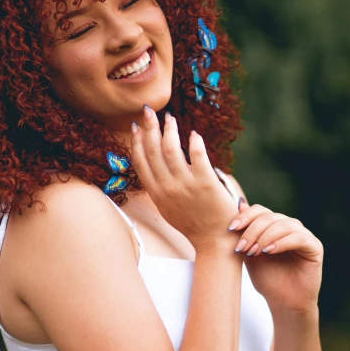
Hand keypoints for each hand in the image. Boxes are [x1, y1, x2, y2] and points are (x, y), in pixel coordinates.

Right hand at [131, 106, 237, 249]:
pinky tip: (193, 134)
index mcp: (156, 193)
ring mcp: (186, 185)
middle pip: (153, 150)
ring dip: (169, 129)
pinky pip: (196, 155)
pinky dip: (193, 142)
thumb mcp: (167, 208)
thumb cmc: (192, 224)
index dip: (136, 141)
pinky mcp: (205, 182)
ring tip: (170, 118)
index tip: (134, 126)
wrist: (214, 240)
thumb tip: (154, 167)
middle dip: (149, 127)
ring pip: (171, 149)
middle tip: (148, 110)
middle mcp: (167, 188)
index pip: (140, 162)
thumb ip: (158, 188)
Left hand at [228, 199, 323, 312]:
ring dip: (265, 237)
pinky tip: (269, 251)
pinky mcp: (314, 246)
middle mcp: (289, 226)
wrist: (283, 302)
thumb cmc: (267, 279)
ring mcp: (303, 235)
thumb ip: (245, 232)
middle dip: (252, 231)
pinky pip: (298, 237)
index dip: (245, 217)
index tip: (230, 229)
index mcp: (273, 226)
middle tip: (242, 248)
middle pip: (269, 217)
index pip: (260, 211)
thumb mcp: (249, 253)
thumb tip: (239, 203)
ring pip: (283, 224)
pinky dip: (281, 242)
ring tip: (254, 252)